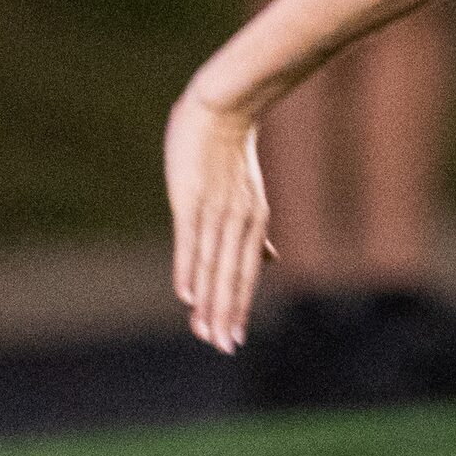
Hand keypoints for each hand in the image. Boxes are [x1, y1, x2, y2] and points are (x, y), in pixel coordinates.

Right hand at [167, 88, 270, 352]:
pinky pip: (191, 239)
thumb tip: (270, 261)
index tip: (233, 339)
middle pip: (231, 276)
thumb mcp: (250, 197)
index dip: (238, 307)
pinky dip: (188, 267)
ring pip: (213, 264)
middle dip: (226, 314)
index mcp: (254, 220)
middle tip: (223, 348)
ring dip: (208, 301)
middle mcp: (240, 220)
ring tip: (205, 333)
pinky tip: (186, 294)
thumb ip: (256, 234)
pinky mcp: (192, 198)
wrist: (223, 107)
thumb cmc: (229, 154)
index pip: (245, 274)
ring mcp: (216, 209)